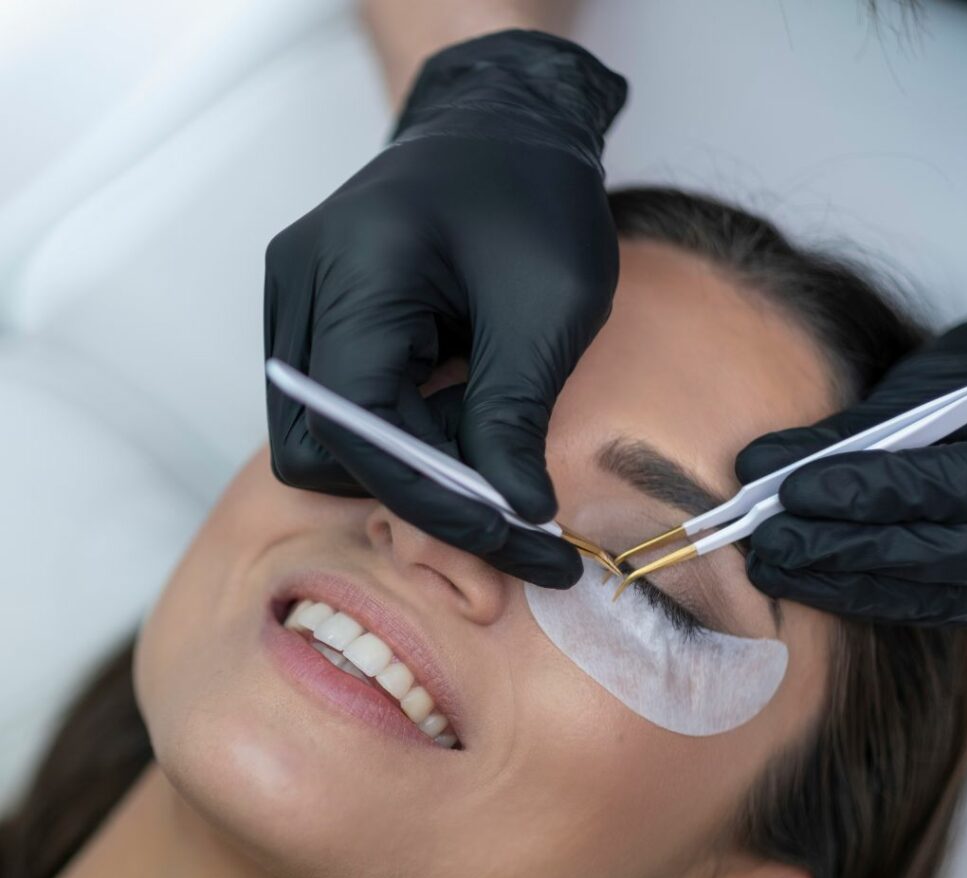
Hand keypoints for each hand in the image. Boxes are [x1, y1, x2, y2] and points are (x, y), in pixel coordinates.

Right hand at [264, 31, 625, 588]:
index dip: (434, 500)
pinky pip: (336, 410)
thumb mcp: (549, 308)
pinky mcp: (315, 316)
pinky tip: (459, 408)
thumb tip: (513, 516)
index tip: (514, 537)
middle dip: (414, 489)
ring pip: (321, 440)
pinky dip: (400, 433)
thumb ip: (515, 416)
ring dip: (407, 464)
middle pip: (319, 448)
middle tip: (508, 494)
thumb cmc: (534, 196)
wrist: (505, 129)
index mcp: (353, 268)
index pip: (359, 427)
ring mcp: (297, 300)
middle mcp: (301, 285)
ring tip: (487, 435)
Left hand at [734, 302, 966, 630]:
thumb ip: (856, 429)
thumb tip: (759, 467)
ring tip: (772, 567)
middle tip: (768, 541)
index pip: (946, 489)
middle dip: (840, 551)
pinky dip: (869, 595)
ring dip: (842, 584)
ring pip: (931, 596)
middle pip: (936, 556)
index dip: (864, 494)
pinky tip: (811, 583)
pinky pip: (935, 608)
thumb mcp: (940, 380)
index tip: (790, 492)